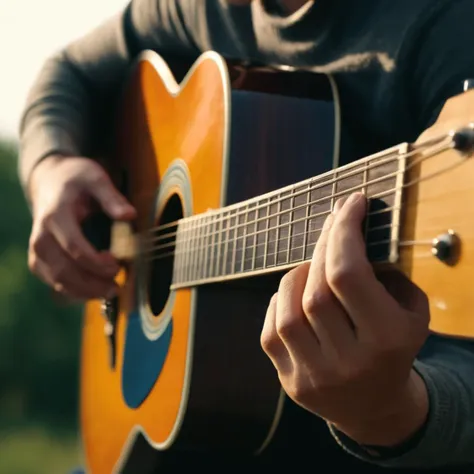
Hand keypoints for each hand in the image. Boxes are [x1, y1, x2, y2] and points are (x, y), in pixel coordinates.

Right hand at [28, 155, 135, 300]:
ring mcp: (37, 252)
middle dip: (93, 284)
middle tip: (117, 287)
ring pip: (59, 282)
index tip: (118, 266)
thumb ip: (112, 198)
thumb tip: (130, 215)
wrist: (51, 182)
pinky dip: (77, 292)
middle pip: (64, 271)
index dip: (97, 263)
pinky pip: (56, 284)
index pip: (75, 248)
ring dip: (86, 292)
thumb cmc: (77, 181)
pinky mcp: (39, 262)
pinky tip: (97, 290)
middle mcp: (41, 237)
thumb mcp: (96, 179)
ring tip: (111, 290)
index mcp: (55, 216)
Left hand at [261, 192, 429, 446]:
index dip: (343, 232)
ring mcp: (314, 375)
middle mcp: (348, 362)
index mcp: (386, 341)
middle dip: (323, 244)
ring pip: (288, 308)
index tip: (350, 203)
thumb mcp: (411, 312)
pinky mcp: (289, 382)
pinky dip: (281, 302)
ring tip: (314, 267)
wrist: (375, 407)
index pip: (349, 274)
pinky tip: (296, 297)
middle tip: (332, 222)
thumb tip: (350, 232)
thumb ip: (387, 274)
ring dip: (298, 275)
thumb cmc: (394, 348)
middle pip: (317, 289)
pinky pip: (271, 329)